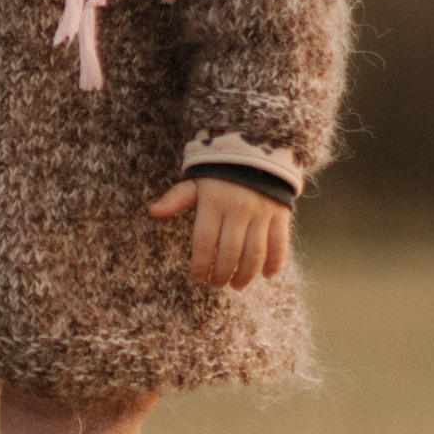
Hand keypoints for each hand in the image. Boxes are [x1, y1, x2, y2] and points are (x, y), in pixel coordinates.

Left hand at [147, 178, 290, 287]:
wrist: (259, 148)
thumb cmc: (221, 171)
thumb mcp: (197, 180)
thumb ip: (177, 198)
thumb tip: (153, 211)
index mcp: (213, 201)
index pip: (203, 242)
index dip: (200, 264)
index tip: (197, 278)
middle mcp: (237, 208)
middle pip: (228, 252)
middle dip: (221, 274)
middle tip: (216, 284)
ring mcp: (261, 211)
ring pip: (254, 252)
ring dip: (245, 274)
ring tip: (237, 284)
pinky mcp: (280, 213)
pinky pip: (279, 243)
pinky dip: (274, 262)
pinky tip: (266, 275)